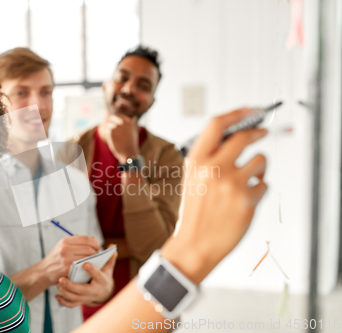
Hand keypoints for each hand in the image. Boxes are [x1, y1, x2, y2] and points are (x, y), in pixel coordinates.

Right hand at [40, 236, 100, 285]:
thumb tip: (94, 239)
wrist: (43, 272)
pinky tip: (88, 268)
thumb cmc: (56, 259)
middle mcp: (65, 248)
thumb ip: (77, 242)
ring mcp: (66, 259)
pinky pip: (82, 267)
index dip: (95, 243)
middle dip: (96, 253)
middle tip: (97, 256)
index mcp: (65, 241)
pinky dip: (87, 267)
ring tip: (94, 262)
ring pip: (87, 258)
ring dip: (93, 261)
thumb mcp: (62, 246)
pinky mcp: (67, 269)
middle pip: (89, 249)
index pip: (86, 239)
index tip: (98, 247)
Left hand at [55, 245, 117, 306]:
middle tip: (62, 279)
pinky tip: (57, 295)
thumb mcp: (108, 268)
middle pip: (83, 290)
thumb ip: (109, 257)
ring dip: (66, 292)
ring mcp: (87, 297)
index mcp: (102, 280)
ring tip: (59, 283)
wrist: (103, 291)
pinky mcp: (81, 301)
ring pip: (75, 298)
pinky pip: (71, 304)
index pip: (98, 275)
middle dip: (71, 286)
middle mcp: (95, 290)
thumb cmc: (103, 275)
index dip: (92, 270)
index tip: (84, 264)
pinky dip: (64, 301)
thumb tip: (112, 246)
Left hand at [102, 114, 139, 162]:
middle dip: (111, 122)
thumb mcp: (135, 132)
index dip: (116, 119)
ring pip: (109, 124)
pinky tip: (113, 139)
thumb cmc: (131, 143)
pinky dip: (108, 134)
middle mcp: (122, 122)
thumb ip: (132, 124)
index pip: (119, 115)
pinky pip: (107, 130)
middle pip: (112, 117)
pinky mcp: (110, 131)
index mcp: (129, 121)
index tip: (115, 124)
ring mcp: (116, 126)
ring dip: (110, 130)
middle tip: (111, 128)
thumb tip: (134, 117)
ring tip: (114, 137)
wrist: (128, 152)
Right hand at [162, 108, 267, 283]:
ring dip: (260, 167)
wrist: (194, 244)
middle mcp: (213, 168)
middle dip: (258, 132)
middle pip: (244, 136)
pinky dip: (259, 189)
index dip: (236, 113)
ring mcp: (231, 184)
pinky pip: (264, 184)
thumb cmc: (194, 212)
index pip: (217, 124)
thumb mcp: (192, 178)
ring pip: (261, 160)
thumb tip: (235, 135)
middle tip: (263, 131)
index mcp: (196, 161)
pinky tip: (245, 200)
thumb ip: (209, 157)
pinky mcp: (247, 200)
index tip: (250, 110)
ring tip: (250, 179)